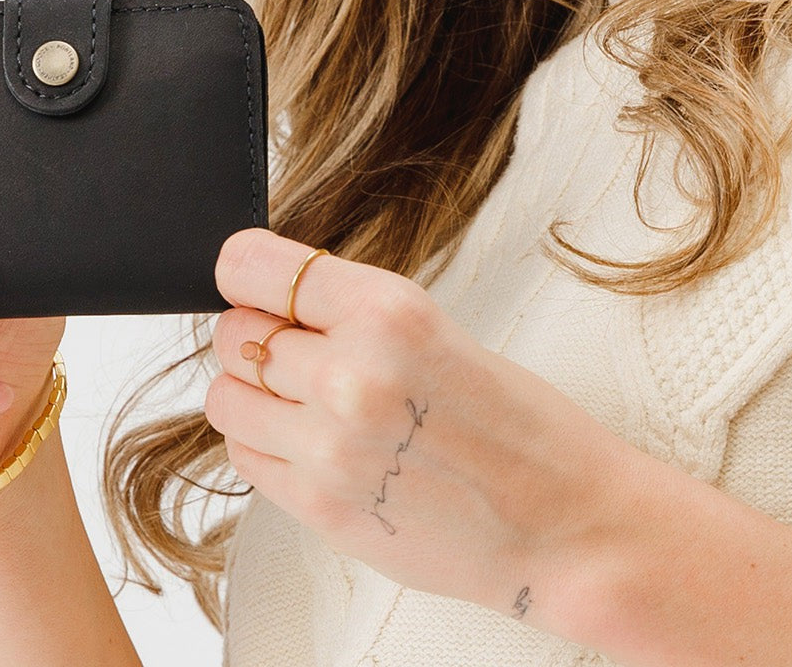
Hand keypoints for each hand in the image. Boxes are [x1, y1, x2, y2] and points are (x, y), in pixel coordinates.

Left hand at [205, 228, 631, 624]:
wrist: (565, 524)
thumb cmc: (516, 424)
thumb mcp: (435, 329)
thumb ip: (347, 312)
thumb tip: (263, 298)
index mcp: (387, 312)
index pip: (251, 266)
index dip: (243, 273)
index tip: (247, 280)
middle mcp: (350, 373)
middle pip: (234, 333)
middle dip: (256, 334)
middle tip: (296, 348)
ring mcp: (329, 446)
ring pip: (227, 398)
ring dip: (255, 393)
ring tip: (305, 400)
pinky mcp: (320, 506)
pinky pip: (245, 457)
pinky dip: (266, 445)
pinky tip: (315, 442)